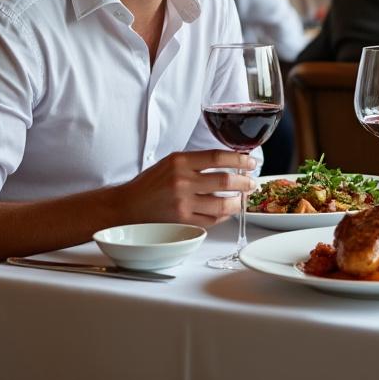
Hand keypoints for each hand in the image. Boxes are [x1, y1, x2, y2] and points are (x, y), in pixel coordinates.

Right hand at [114, 150, 258, 226]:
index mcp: (180, 162)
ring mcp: (183, 204)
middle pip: (225, 181)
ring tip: (242, 198)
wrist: (127, 206)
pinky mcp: (182, 222)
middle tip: (251, 182)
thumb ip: (197, 162)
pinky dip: (222, 215)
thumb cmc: (151, 184)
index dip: (239, 159)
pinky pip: (212, 220)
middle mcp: (182, 181)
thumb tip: (229, 162)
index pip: (218, 157)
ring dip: (237, 202)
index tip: (250, 162)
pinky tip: (226, 211)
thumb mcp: (171, 163)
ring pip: (222, 204)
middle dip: (244, 182)